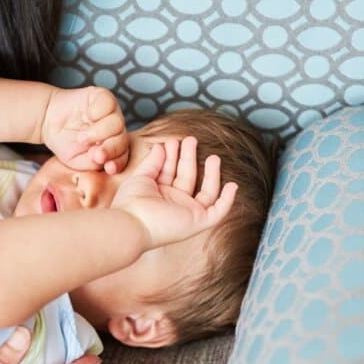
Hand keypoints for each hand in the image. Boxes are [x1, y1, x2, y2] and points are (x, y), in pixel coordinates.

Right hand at [41, 86, 129, 174]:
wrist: (49, 121)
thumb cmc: (65, 143)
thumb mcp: (77, 160)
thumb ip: (92, 162)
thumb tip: (101, 159)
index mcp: (113, 146)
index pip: (122, 156)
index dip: (118, 163)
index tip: (108, 168)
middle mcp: (116, 129)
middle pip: (123, 140)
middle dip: (110, 150)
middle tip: (96, 155)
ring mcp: (111, 112)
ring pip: (117, 123)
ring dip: (100, 133)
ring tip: (82, 138)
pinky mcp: (102, 97)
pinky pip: (108, 104)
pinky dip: (97, 113)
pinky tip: (87, 117)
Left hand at [112, 136, 237, 248]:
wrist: (131, 223)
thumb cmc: (130, 204)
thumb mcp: (141, 177)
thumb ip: (153, 162)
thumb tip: (161, 146)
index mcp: (159, 194)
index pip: (172, 171)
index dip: (173, 156)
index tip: (172, 142)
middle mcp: (174, 203)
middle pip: (189, 177)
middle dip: (190, 158)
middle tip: (191, 139)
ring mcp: (187, 213)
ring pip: (206, 192)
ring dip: (211, 174)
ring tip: (214, 156)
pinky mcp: (197, 222)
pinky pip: (217, 212)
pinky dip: (227, 201)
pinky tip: (232, 185)